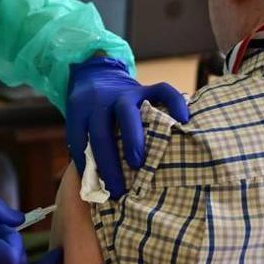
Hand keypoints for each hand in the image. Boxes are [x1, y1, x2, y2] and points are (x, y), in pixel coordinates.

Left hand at [66, 56, 189, 199]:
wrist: (97, 74)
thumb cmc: (90, 111)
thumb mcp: (80, 122)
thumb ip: (85, 147)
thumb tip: (94, 187)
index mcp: (80, 111)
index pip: (79, 139)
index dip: (87, 165)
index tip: (99, 190)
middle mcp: (101, 101)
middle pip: (101, 130)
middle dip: (109, 161)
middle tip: (119, 188)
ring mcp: (124, 93)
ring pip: (128, 111)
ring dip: (133, 138)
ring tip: (140, 163)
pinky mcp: (144, 87)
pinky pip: (162, 90)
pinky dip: (175, 103)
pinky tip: (184, 120)